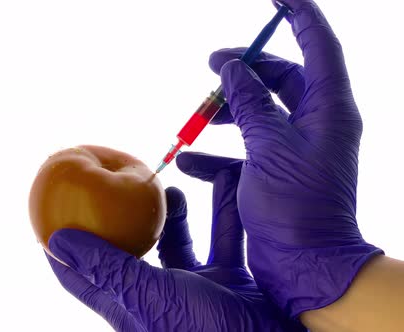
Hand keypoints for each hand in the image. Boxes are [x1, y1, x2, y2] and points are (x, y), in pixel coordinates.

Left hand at [45, 157, 304, 330]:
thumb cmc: (206, 331)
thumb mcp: (150, 296)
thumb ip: (107, 269)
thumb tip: (55, 241)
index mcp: (132, 308)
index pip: (84, 279)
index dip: (65, 251)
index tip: (51, 216)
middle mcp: (161, 300)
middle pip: (133, 254)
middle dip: (125, 221)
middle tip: (117, 188)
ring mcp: (198, 292)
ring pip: (180, 242)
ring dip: (175, 213)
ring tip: (170, 186)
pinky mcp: (231, 284)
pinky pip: (224, 239)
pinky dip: (224, 214)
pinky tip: (222, 186)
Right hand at [184, 0, 382, 318]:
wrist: (305, 266)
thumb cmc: (298, 208)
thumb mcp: (269, 147)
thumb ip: (250, 103)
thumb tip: (231, 68)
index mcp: (328, 110)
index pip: (319, 45)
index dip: (299, 15)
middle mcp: (315, 124)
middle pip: (281, 78)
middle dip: (245, 69)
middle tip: (211, 65)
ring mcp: (294, 148)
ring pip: (259, 111)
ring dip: (227, 110)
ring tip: (199, 116)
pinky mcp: (274, 171)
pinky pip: (244, 148)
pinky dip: (217, 151)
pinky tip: (191, 161)